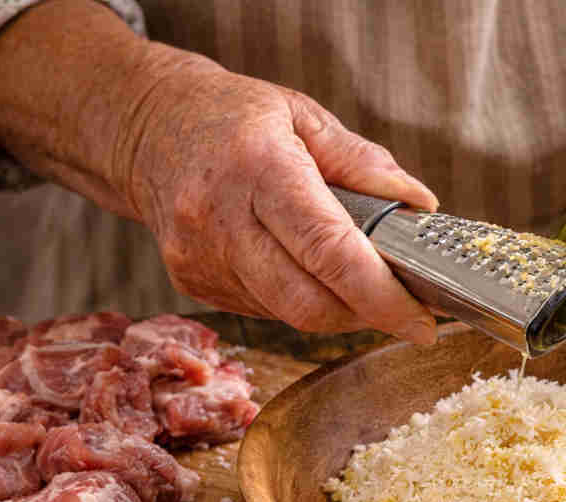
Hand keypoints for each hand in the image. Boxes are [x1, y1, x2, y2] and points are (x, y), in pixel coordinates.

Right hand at [113, 56, 438, 341]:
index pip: (330, 252)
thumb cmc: (230, 116)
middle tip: (406, 309)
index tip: (422, 321)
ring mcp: (201, 259)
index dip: (381, 296)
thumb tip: (419, 204)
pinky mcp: (192, 283)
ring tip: (363, 283)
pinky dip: (302, 301)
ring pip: (291, 315)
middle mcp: (222, 221)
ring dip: (339, 311)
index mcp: (259, 170)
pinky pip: (266, 311)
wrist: (144, 127)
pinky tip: (309, 272)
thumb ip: (364, 163)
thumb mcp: (303, 115)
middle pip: (310, 304)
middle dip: (368, 316)